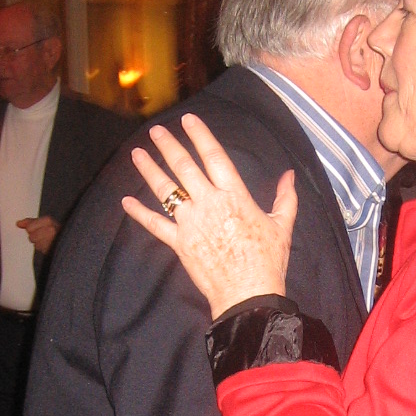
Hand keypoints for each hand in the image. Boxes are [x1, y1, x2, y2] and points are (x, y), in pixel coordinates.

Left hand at [18, 216, 58, 253]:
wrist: (71, 239)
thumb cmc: (56, 230)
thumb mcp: (43, 222)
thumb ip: (29, 222)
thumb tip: (18, 223)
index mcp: (48, 220)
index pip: (29, 228)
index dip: (32, 229)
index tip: (39, 228)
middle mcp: (52, 229)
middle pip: (32, 237)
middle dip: (36, 238)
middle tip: (45, 236)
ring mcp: (55, 240)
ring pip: (37, 245)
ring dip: (41, 244)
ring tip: (49, 241)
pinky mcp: (56, 249)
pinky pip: (43, 251)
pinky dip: (45, 249)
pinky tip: (51, 246)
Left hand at [121, 113, 295, 318]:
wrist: (249, 295)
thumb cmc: (268, 261)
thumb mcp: (282, 225)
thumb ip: (285, 197)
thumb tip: (289, 175)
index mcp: (234, 196)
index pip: (214, 157)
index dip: (200, 136)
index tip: (188, 120)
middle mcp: (209, 204)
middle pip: (184, 168)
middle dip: (168, 146)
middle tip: (156, 131)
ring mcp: (191, 223)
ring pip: (166, 191)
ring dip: (150, 170)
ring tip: (137, 154)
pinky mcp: (179, 243)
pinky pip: (155, 224)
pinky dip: (139, 212)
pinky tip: (126, 201)